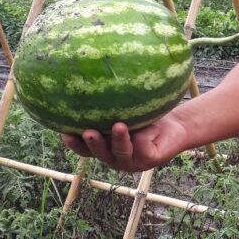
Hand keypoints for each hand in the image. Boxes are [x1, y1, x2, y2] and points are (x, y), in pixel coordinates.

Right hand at [61, 113, 186, 172]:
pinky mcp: (149, 161)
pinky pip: (142, 148)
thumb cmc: (145, 115)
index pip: (84, 147)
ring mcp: (132, 161)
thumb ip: (109, 104)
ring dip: (118, 140)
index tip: (63, 133)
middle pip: (99, 153)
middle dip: (92, 144)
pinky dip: (141, 136)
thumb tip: (90, 77)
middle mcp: (115, 156)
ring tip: (117, 126)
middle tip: (87, 132)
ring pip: (121, 152)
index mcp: (105, 147)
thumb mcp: (126, 109)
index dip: (74, 143)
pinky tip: (141, 129)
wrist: (175, 127)